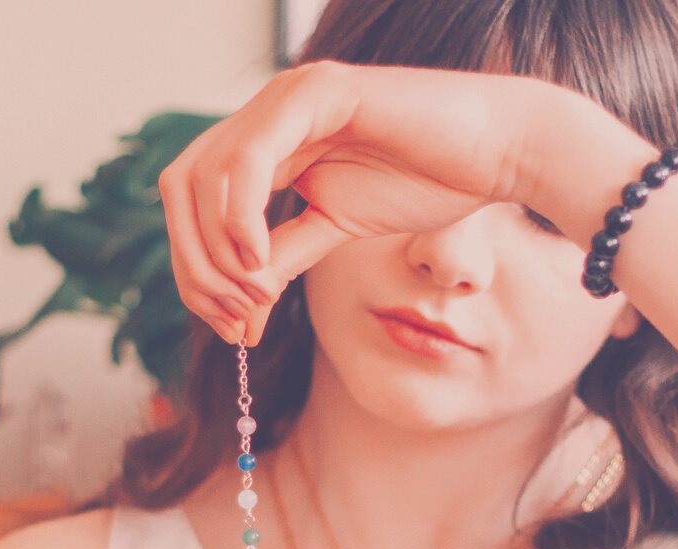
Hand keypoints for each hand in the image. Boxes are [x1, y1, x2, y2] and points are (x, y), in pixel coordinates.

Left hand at [156, 60, 569, 345]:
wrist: (498, 153)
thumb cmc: (430, 182)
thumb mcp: (337, 231)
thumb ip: (284, 259)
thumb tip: (239, 311)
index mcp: (266, 142)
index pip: (191, 201)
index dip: (195, 269)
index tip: (232, 326)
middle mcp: (265, 113)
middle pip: (179, 187)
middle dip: (193, 265)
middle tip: (232, 320)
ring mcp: (286, 98)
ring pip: (203, 175)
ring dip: (215, 250)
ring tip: (253, 295)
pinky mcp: (316, 93)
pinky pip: (248, 157)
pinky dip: (240, 216)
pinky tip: (260, 259)